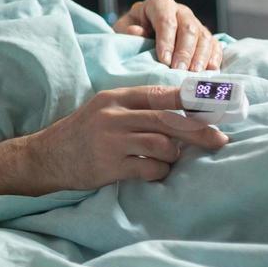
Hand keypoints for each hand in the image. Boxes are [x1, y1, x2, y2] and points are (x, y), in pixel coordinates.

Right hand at [25, 86, 228, 192]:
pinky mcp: (110, 166)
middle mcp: (114, 115)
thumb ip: (137, 109)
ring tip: (167, 160)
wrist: (46, 157)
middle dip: (199, 131)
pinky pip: (150, 169)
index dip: (190, 100)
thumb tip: (183, 113)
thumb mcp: (105, 110)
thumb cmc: (83, 134)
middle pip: (168, 120)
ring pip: (162, 145)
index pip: (160, 94)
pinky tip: (153, 172)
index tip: (214, 107)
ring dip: (173, 156)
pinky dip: (159, 172)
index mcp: (115, 98)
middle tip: (221, 140)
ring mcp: (111, 141)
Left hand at [114, 0, 221, 70]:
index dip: (166, 40)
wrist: (143, 32)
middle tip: (179, 70)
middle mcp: (181, 11)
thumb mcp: (123, 29)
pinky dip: (214, 58)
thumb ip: (127, 31)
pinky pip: (215, 45)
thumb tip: (136, 31)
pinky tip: (211, 70)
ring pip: (204, 37)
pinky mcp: (205, 36)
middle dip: (184, 51)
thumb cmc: (132, 31)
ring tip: (193, 74)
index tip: (164, 60)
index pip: (166, 20)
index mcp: (160, 5)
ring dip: (200, 57)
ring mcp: (195, 23)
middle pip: (188, 28)